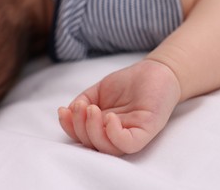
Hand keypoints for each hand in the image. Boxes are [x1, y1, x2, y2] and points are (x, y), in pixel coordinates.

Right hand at [58, 59, 180, 155]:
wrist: (156, 70)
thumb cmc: (129, 82)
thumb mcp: (99, 91)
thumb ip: (83, 101)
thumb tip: (68, 112)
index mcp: (104, 127)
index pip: (83, 136)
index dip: (69, 127)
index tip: (63, 111)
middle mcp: (116, 134)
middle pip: (92, 144)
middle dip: (80, 127)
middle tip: (82, 107)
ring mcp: (131, 134)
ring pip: (108, 148)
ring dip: (93, 131)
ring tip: (92, 109)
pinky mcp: (146, 131)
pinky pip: (128, 144)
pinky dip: (114, 135)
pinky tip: (109, 117)